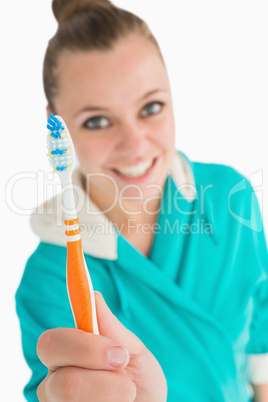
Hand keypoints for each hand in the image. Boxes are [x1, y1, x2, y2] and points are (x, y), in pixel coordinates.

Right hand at [37, 292, 166, 400]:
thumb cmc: (140, 381)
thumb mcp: (135, 353)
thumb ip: (112, 328)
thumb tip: (93, 296)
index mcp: (67, 355)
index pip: (51, 343)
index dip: (83, 345)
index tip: (119, 350)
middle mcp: (55, 383)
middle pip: (60, 379)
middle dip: (101, 378)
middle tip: (127, 374)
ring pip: (73, 399)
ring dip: (112, 394)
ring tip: (129, 395)